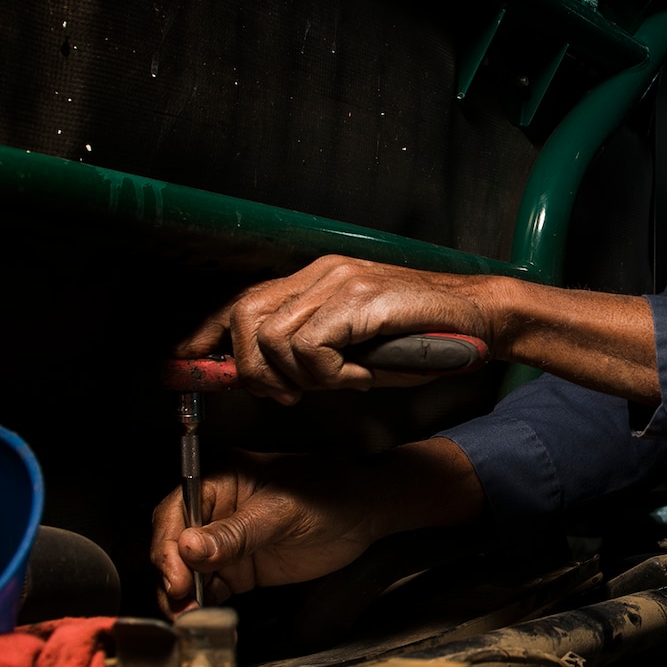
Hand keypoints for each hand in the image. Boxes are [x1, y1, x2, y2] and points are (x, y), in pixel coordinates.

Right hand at [150, 438, 484, 616]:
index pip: (175, 512)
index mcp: (219, 480)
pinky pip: (212, 588)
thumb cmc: (329, 496)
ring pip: (189, 572)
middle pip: (174, 546)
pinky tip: (204, 619)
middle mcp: (215, 510)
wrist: (365, 515)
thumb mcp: (281, 513)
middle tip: (179, 604)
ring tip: (188, 619)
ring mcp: (226, 541)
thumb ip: (235, 533)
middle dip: (172, 576)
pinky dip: (204, 605)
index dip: (168, 546)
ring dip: (184, 597)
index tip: (175, 577)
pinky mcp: (240, 568)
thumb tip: (189, 548)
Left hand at [177, 256, 504, 402]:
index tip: (187, 360)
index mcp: (317, 279)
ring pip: (272, 337)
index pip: (245, 300)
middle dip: (255, 370)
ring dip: (301, 376)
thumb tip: (275, 380)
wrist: (479, 317)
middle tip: (292, 393)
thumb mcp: (359, 347)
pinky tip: (361, 376)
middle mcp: (321, 273)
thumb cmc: (425, 336)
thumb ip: (316, 354)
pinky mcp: (357, 298)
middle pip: (245, 318)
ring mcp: (338, 282)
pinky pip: (310, 347)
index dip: (209, 332)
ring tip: (342, 382)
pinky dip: (330, 375)